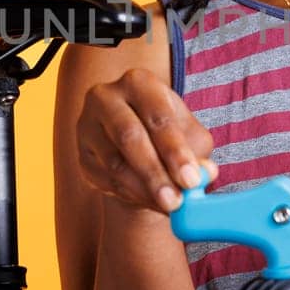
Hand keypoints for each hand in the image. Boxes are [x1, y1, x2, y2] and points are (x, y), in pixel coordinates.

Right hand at [76, 67, 217, 214]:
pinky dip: (131, 197)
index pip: (158, 116)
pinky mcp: (82, 155)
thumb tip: (206, 172)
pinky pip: (105, 180)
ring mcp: (88, 126)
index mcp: (138, 82)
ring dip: (143, 191)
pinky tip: (152, 204)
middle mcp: (106, 97)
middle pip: (130, 137)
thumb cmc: (169, 135)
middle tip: (176, 202)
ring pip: (114, 164)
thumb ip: (198, 152)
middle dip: (155, 173)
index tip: (191, 180)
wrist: (138, 150)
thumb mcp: (190, 136)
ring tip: (168, 207)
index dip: (175, 150)